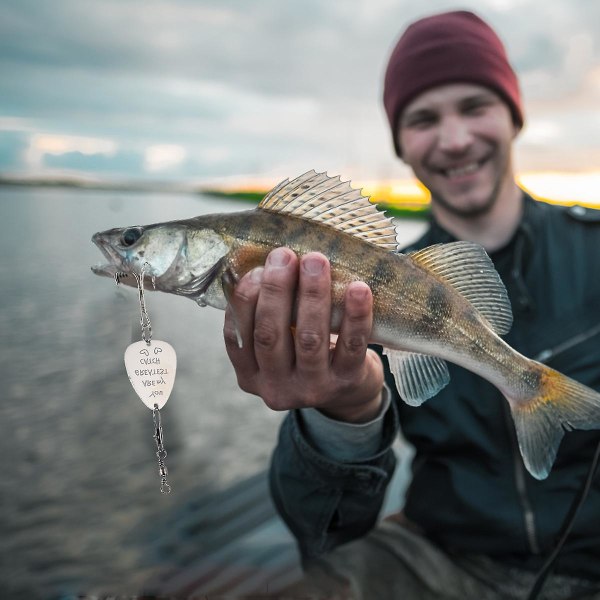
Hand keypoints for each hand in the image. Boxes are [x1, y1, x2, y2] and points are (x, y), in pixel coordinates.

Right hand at [223, 247, 383, 422]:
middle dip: (276, 290)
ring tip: (316, 261)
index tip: (256, 268)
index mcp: (250, 374)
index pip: (237, 337)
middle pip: (270, 335)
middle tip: (284, 255)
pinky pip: (351, 346)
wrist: (349, 391)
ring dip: (312, 295)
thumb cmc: (306, 352)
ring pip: (309, 339)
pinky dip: (355, 315)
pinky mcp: (347, 382)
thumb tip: (265, 261)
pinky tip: (358, 288)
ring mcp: (312, 388)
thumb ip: (267, 314)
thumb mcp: (279, 343)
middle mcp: (276, 387)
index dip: (244, 300)